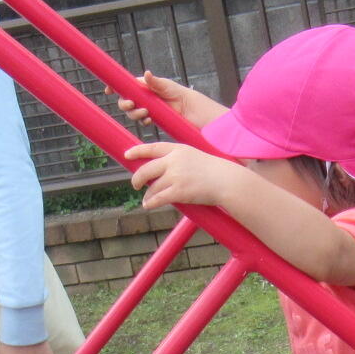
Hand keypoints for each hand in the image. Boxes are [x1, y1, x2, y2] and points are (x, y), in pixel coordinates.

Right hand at [118, 70, 225, 129]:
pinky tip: (148, 120)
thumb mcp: (170, 87)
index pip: (127, 85)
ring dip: (134, 113)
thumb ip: (156, 82)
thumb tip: (145, 74)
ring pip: (133, 111)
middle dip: (125, 103)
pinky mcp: (154, 119)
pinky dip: (142, 120)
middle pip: (126, 100)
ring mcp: (149, 108)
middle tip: (131, 104)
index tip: (108, 90)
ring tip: (145, 112)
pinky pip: (142, 120)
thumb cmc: (184, 96)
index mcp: (147, 86)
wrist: (195, 114)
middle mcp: (146, 97)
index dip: (116, 87)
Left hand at [125, 141, 246, 211]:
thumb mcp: (195, 157)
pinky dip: (150, 203)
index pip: (153, 148)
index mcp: (178, 149)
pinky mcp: (178, 191)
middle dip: (137, 178)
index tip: (127, 154)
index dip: (138, 151)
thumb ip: (178, 160)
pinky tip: (148, 205)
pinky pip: (157, 199)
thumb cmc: (215, 172)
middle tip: (135, 184)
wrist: (227, 181)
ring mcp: (175, 176)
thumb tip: (161, 171)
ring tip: (147, 200)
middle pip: (146, 169)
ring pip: (151, 187)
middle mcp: (174, 161)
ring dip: (147, 195)